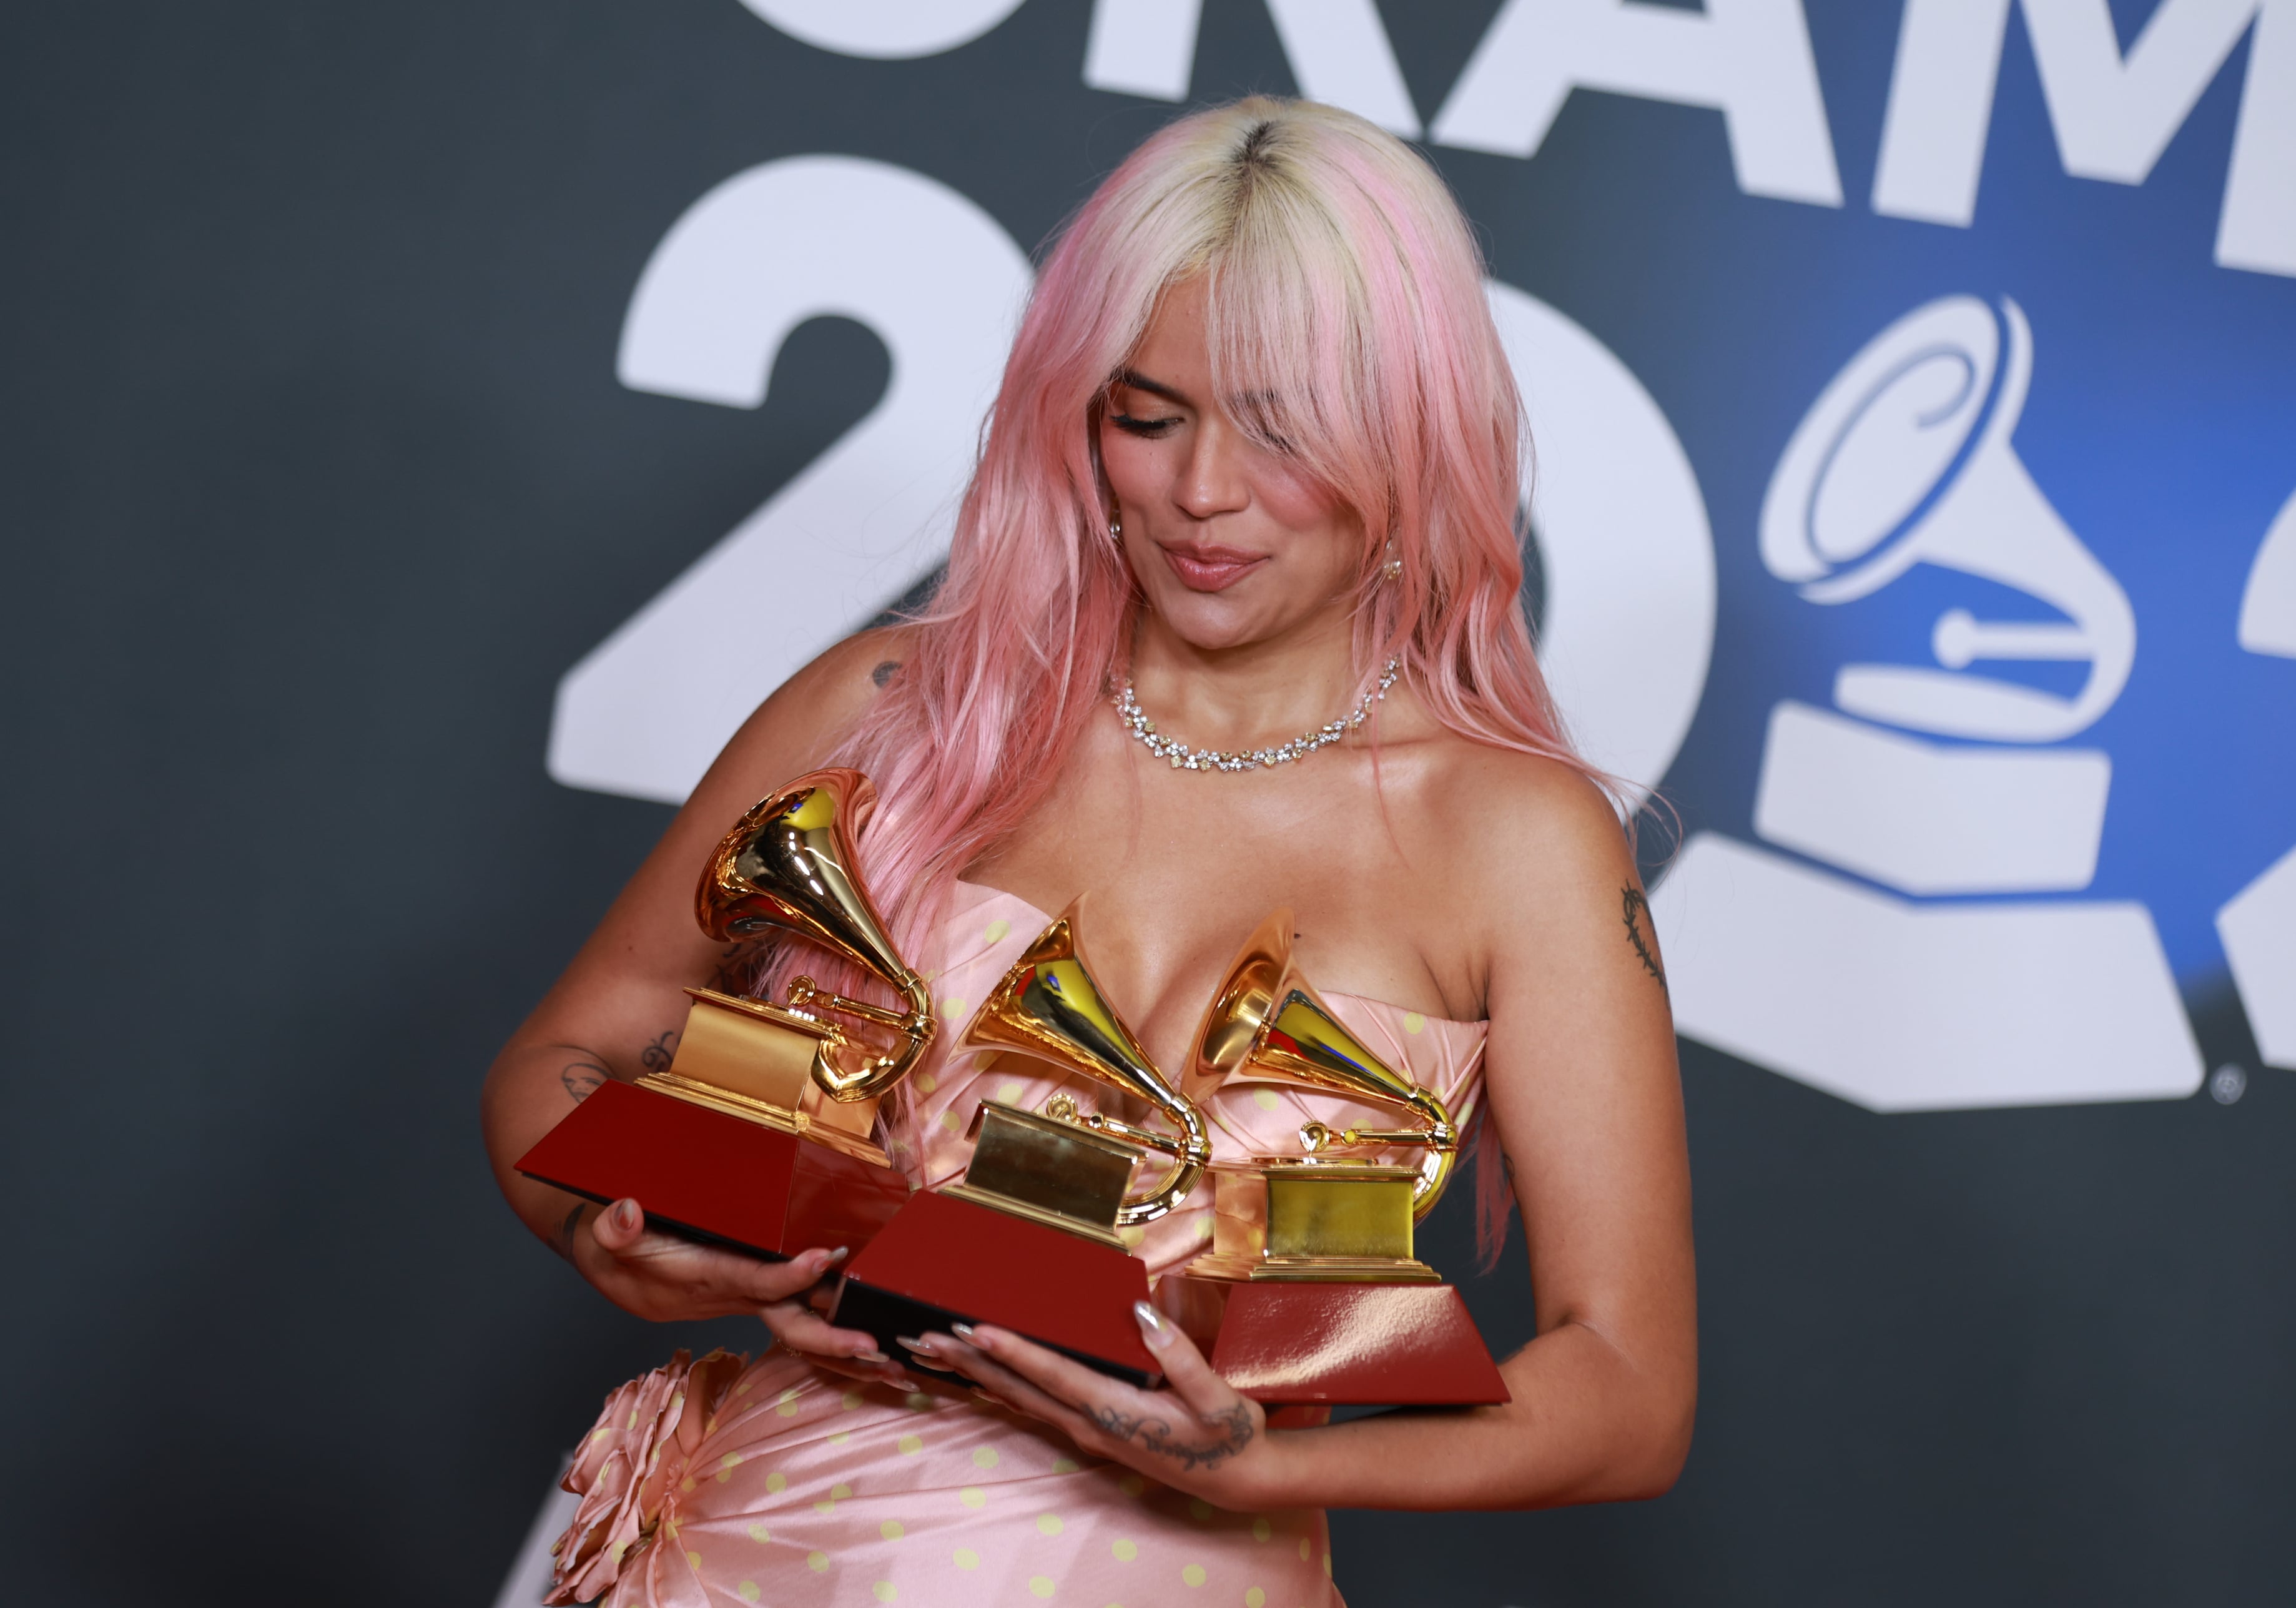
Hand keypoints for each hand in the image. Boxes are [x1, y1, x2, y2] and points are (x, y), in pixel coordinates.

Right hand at [575, 1198, 912, 1388]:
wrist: (616, 1270)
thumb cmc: (619, 1251)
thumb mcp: (606, 1238)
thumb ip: (615, 1228)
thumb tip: (626, 1214)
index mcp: (707, 1278)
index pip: (753, 1280)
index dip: (787, 1275)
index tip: (823, 1259)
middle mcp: (737, 1295)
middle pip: (790, 1324)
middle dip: (831, 1340)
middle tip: (875, 1350)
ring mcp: (752, 1297)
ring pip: (806, 1328)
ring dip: (847, 1351)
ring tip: (898, 1369)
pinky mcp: (760, 1292)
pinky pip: (805, 1318)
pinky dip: (838, 1339)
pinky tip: (877, 1355)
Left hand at [912, 1302, 1279, 1507]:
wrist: (1236, 1478)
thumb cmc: (1228, 1434)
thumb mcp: (1217, 1399)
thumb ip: (1178, 1357)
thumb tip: (1141, 1313)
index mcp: (1116, 1412)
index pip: (1055, 1375)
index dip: (1015, 1351)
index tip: (976, 1329)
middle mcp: (1090, 1424)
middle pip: (1020, 1390)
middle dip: (972, 1362)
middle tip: (928, 1336)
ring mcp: (1087, 1431)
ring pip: (1021, 1399)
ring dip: (978, 1374)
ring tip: (939, 1351)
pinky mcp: (1091, 1429)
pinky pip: (1035, 1406)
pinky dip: (1002, 1387)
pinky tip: (982, 1377)